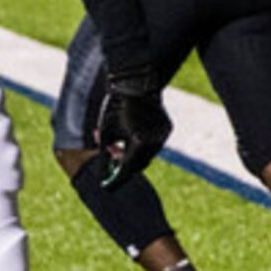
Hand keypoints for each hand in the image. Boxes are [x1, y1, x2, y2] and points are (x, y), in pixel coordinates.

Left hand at [93, 68, 171, 187]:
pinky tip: (133, 133)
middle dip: (125, 166)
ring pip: (148, 154)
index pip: (127, 169)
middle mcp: (154, 141)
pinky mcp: (167, 128)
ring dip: (134, 154)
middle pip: (139, 164)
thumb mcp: (106, 132)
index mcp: (137, 142)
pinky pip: (154, 143)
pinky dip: (143, 143)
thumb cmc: (116, 106)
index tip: (107, 187)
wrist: (135, 82)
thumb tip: (104, 172)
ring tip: (120, 144)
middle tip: (112, 162)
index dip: (115, 179)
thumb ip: (106, 154)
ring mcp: (162, 135)